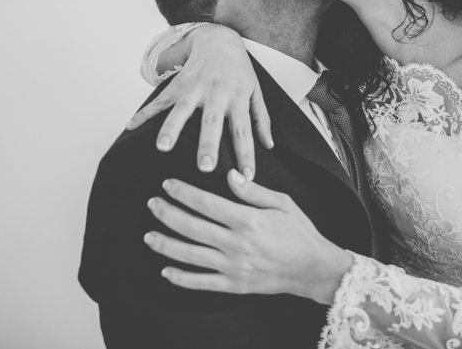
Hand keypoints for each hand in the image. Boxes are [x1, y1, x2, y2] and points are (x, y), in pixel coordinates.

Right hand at [126, 24, 273, 179]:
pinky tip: (131, 126)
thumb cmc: (239, 70)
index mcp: (237, 99)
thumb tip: (269, 145)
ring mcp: (194, 88)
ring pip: (182, 110)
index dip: (246, 154)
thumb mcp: (256, 91)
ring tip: (163, 147)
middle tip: (204, 166)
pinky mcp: (177, 84)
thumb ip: (261, 119)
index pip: (243, 130)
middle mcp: (216, 94)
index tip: (246, 176)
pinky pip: (159, 101)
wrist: (219, 38)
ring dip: (172, 128)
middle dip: (207, 144)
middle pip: (212, 122)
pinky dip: (144, 114)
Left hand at [144, 170, 353, 304]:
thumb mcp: (282, 202)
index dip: (184, 192)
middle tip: (152, 204)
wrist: (313, 268)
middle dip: (167, 214)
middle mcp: (237, 244)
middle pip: (192, 227)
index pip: (207, 203)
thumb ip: (253, 190)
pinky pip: (201, 283)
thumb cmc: (299, 232)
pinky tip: (166, 270)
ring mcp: (233, 267)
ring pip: (191, 255)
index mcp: (248, 220)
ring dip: (166, 244)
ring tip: (149, 235)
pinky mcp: (234, 285)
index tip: (168, 184)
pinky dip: (181, 278)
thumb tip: (230, 175)